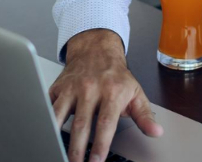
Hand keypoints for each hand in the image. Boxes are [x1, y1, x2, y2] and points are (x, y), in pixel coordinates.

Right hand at [50, 29, 163, 161]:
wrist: (96, 49)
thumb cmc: (116, 75)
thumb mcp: (135, 93)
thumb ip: (145, 115)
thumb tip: (156, 132)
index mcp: (112, 92)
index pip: (106, 124)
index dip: (101, 146)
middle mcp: (90, 89)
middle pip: (81, 125)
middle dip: (77, 149)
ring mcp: (72, 88)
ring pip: (60, 116)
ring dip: (57, 137)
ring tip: (56, 151)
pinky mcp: (58, 88)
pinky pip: (48, 106)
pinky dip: (45, 121)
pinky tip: (45, 133)